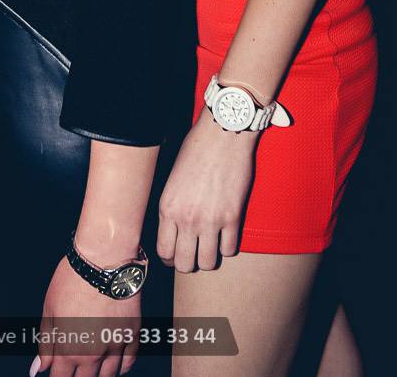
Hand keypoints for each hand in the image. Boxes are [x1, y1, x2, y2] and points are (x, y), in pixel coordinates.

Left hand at [35, 254, 139, 375]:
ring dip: (98, 375)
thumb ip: (46, 343)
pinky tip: (114, 366)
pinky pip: (128, 362)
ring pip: (108, 376)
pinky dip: (120, 368)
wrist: (104, 259)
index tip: (57, 372)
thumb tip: (39, 369)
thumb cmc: (72, 280)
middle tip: (74, 368)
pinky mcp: (131, 334)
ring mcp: (115, 345)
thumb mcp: (50, 309)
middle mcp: (93, 355)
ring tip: (92, 368)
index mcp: (69, 350)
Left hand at [157, 107, 259, 272]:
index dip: (170, 257)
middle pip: (184, 264)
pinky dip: (228, 247)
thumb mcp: (172, 178)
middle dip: (188, 262)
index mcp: (167, 207)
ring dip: (209, 258)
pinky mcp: (233, 217)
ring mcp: (210, 220)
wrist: (223, 132)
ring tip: (211, 246)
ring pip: (207, 263)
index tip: (177, 253)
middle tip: (194, 252)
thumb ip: (172, 205)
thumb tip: (173, 227)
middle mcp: (186, 218)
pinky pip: (230, 250)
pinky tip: (226, 235)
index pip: (164, 252)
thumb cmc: (196, 148)